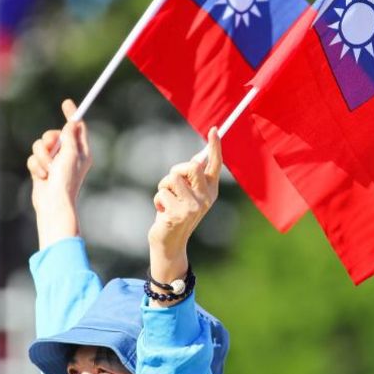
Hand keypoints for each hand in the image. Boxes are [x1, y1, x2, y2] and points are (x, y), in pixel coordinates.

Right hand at [27, 99, 91, 247]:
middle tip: (51, 147)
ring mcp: (54, 163)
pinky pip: (33, 159)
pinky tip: (42, 177)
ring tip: (47, 169)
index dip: (72, 114)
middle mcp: (68, 156)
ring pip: (41, 146)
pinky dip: (36, 166)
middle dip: (49, 140)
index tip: (66, 103)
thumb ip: (70, 136)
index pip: (78, 128)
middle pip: (55, 135)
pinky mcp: (42, 170)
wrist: (53, 203)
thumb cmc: (66, 180)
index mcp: (81, 152)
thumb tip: (72, 122)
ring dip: (42, 156)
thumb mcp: (71, 154)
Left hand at [147, 127, 221, 291]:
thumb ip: (193, 178)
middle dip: (176, 171)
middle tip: (172, 184)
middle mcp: (205, 199)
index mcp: (210, 192)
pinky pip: (162, 192)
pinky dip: (158, 200)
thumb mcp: (188, 195)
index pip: (215, 166)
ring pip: (173, 178)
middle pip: (191, 166)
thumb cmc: (176, 214)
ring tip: (166, 200)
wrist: (169, 243)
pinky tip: (162, 212)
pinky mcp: (178, 214)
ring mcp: (193, 207)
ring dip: (164, 186)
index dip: (215, 147)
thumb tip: (199, 156)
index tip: (214, 130)